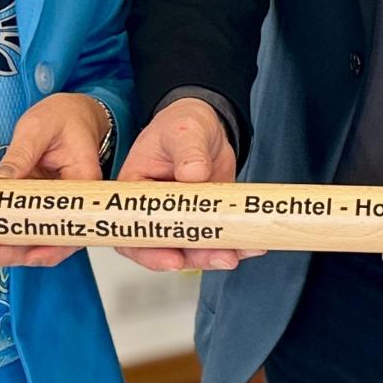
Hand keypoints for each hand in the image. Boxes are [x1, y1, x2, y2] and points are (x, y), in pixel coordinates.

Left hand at [0, 94, 111, 266]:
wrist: (72, 111)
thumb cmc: (63, 116)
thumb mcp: (37, 128)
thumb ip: (19, 155)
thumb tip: (0, 182)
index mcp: (85, 181)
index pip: (75, 223)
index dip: (55, 247)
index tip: (30, 255)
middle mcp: (77, 199)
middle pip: (57, 239)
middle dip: (24, 253)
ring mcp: (60, 203)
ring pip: (42, 236)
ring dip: (15, 248)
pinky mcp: (45, 202)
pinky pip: (31, 222)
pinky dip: (12, 232)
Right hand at [114, 96, 254, 272]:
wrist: (208, 126)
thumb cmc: (183, 123)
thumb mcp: (184, 131)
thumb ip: (188, 149)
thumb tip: (193, 173)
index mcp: (135, 189)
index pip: (132, 229)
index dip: (150, 251)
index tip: (174, 259)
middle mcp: (154, 210)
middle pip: (164, 247)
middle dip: (193, 257)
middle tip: (221, 256)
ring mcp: (180, 218)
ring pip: (192, 249)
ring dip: (215, 255)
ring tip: (240, 252)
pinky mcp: (203, 220)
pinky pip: (214, 239)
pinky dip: (233, 244)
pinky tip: (250, 245)